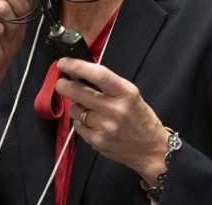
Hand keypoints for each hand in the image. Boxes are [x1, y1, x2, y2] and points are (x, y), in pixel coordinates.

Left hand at [56, 58, 169, 183]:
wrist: (150, 148)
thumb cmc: (141, 119)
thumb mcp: (132, 96)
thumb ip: (110, 87)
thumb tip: (82, 76)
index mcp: (126, 93)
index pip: (99, 75)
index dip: (77, 67)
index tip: (64, 63)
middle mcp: (115, 109)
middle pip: (80, 92)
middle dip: (65, 86)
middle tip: (61, 83)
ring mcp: (105, 126)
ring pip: (76, 110)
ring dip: (76, 107)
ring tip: (87, 109)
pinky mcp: (97, 141)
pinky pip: (78, 126)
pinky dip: (81, 122)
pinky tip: (92, 123)